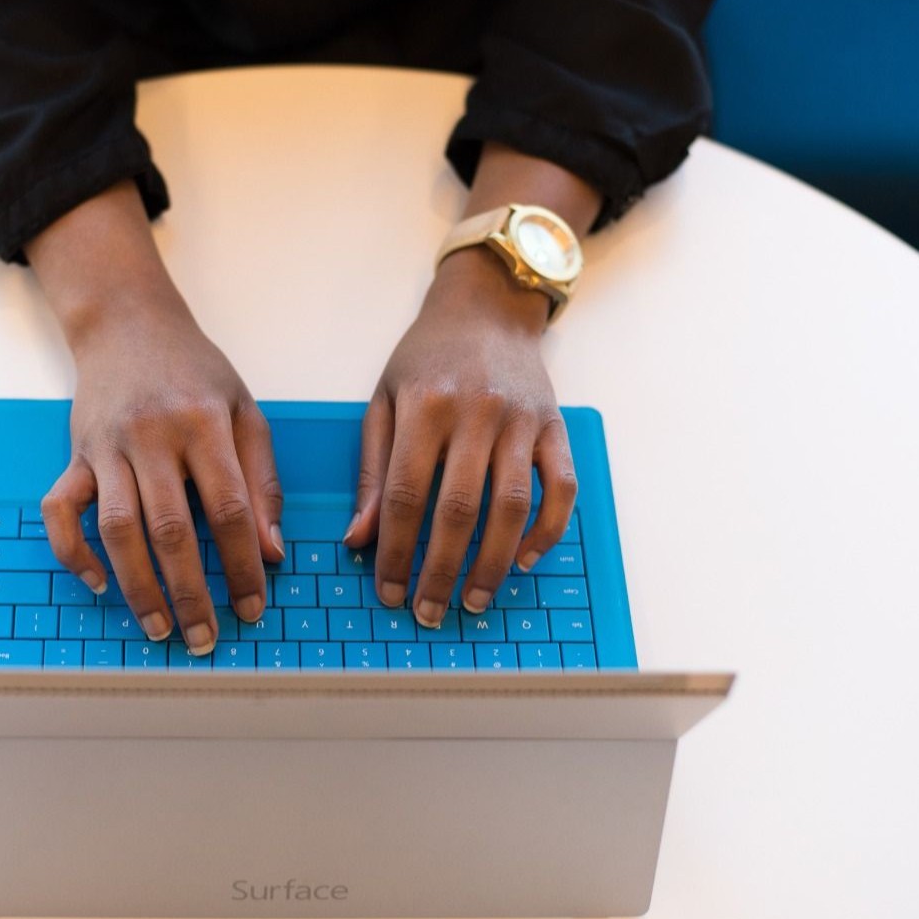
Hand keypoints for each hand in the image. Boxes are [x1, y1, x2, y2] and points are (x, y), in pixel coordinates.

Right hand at [39, 292, 283, 654]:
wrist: (127, 322)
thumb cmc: (193, 371)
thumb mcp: (245, 411)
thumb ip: (262, 480)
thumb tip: (270, 552)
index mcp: (204, 423)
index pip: (229, 508)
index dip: (242, 564)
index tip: (252, 606)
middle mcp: (152, 436)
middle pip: (171, 528)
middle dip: (190, 591)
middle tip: (204, 637)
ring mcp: (107, 446)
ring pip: (117, 528)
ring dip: (137, 585)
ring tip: (158, 628)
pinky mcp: (74, 453)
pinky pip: (60, 510)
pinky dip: (73, 552)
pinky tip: (98, 584)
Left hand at [344, 248, 577, 627]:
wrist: (487, 307)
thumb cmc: (427, 357)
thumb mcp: (384, 400)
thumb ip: (371, 470)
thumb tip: (358, 540)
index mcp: (424, 406)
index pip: (405, 494)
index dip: (395, 550)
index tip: (388, 592)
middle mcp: (476, 413)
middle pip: (458, 509)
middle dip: (440, 569)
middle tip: (429, 611)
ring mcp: (521, 420)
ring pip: (512, 506)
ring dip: (494, 562)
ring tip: (474, 599)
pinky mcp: (555, 426)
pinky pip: (560, 488)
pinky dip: (548, 530)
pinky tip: (526, 559)